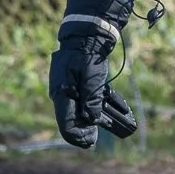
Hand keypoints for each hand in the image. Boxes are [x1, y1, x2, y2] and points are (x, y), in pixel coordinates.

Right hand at [48, 0, 137, 147]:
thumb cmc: (88, 53)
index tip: (92, 142)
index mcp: (61, 93)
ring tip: (113, 123)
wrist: (88, 31)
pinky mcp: (76, 84)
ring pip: (80, 112)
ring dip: (94, 119)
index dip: (79, 137)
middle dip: (87, 130)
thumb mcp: (92, 76)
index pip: (66, 125)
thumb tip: (92, 120)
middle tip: (101, 136)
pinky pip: (84, 101)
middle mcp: (62, 94)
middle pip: (72, 120)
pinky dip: (96, 106)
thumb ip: (92, 99)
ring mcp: (68, 89)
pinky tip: (111, 109)